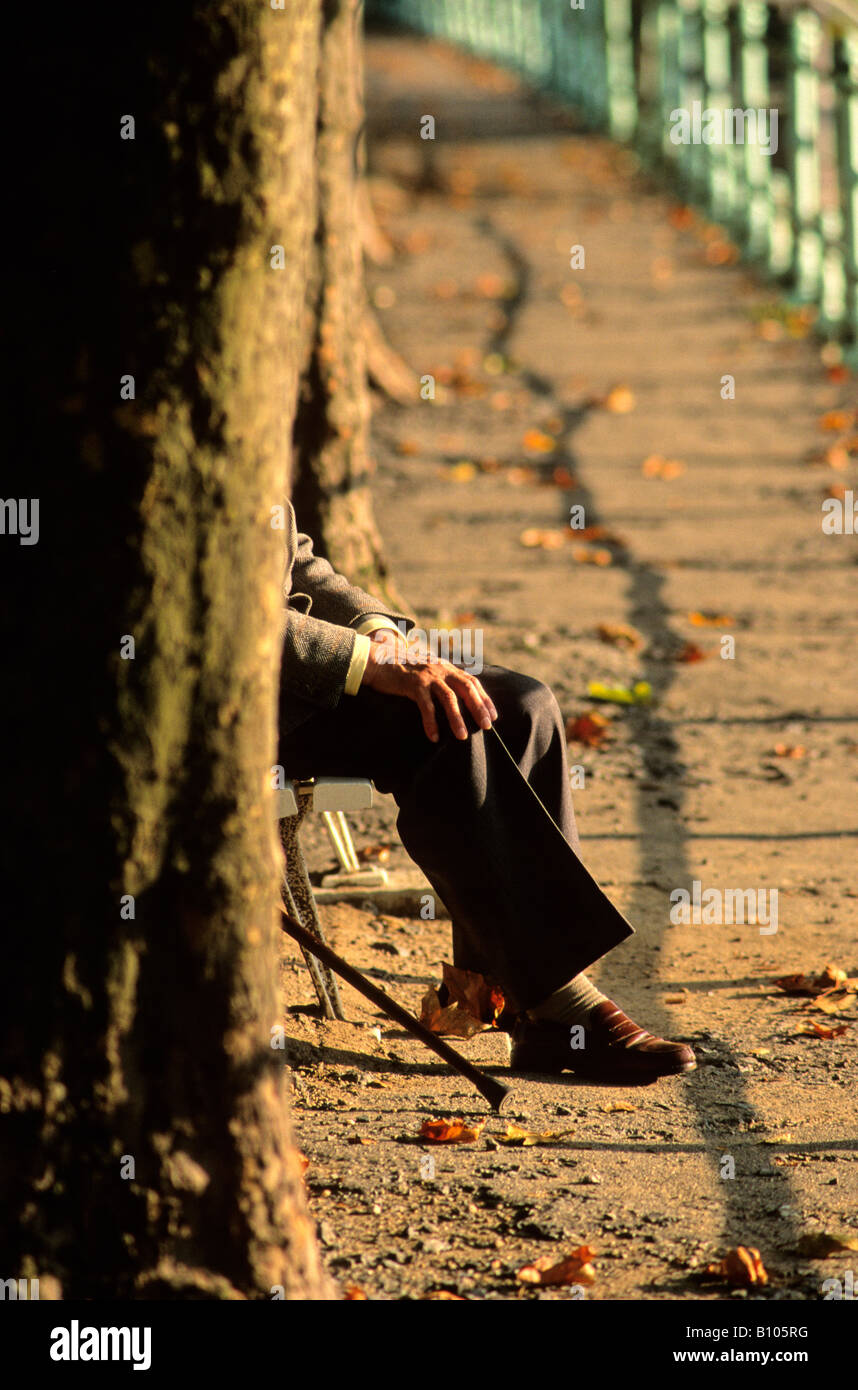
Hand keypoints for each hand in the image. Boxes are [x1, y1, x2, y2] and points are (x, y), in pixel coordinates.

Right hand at [361, 632, 496, 741]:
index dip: (484, 698)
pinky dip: (430, 722)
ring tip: (462, 736)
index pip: (472, 682)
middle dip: (478, 708)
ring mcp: (427, 676)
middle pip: (466, 688)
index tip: (493, 715)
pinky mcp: (413, 684)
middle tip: (486, 726)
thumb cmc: (403, 670)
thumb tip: (456, 699)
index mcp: (446, 667)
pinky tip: (434, 736)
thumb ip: (442, 680)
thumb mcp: (427, 671)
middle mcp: (440, 669)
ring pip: (449, 698)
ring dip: (457, 718)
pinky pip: (425, 706)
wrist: (378, 660)